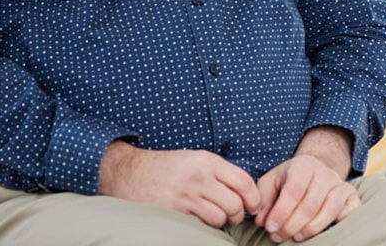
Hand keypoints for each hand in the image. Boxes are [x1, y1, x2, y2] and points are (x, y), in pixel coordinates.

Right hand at [98, 141, 261, 228]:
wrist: (130, 172)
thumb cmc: (166, 167)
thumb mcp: (194, 159)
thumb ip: (218, 171)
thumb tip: (244, 191)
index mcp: (208, 161)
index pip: (244, 181)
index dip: (254, 197)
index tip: (253, 205)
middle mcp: (200, 176)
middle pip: (235, 203)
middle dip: (238, 214)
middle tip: (233, 216)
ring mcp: (187, 195)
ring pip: (220, 217)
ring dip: (221, 222)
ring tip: (215, 218)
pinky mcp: (176, 211)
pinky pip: (201, 224)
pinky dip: (205, 226)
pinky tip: (200, 220)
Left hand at [254, 127, 359, 242]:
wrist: (315, 171)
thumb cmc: (289, 180)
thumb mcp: (271, 183)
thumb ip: (263, 200)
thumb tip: (261, 219)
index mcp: (304, 165)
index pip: (294, 190)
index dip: (281, 212)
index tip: (269, 227)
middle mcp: (325, 172)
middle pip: (311, 204)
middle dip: (292, 225)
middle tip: (278, 236)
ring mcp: (341, 184)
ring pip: (330, 209)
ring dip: (311, 228)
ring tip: (296, 237)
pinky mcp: (351, 196)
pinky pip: (350, 212)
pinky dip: (338, 224)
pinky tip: (322, 232)